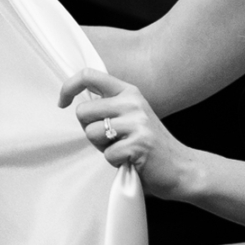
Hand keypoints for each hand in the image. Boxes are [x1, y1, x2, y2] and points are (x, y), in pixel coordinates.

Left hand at [60, 70, 192, 197]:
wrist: (182, 169)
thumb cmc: (150, 145)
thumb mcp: (133, 115)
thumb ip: (109, 106)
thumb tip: (74, 102)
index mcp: (129, 92)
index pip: (89, 75)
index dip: (68, 87)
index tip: (62, 102)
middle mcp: (133, 102)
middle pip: (83, 111)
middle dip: (89, 130)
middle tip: (110, 140)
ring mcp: (137, 123)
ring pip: (91, 133)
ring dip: (102, 148)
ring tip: (122, 150)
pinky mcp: (139, 145)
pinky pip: (107, 154)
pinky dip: (116, 162)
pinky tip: (131, 161)